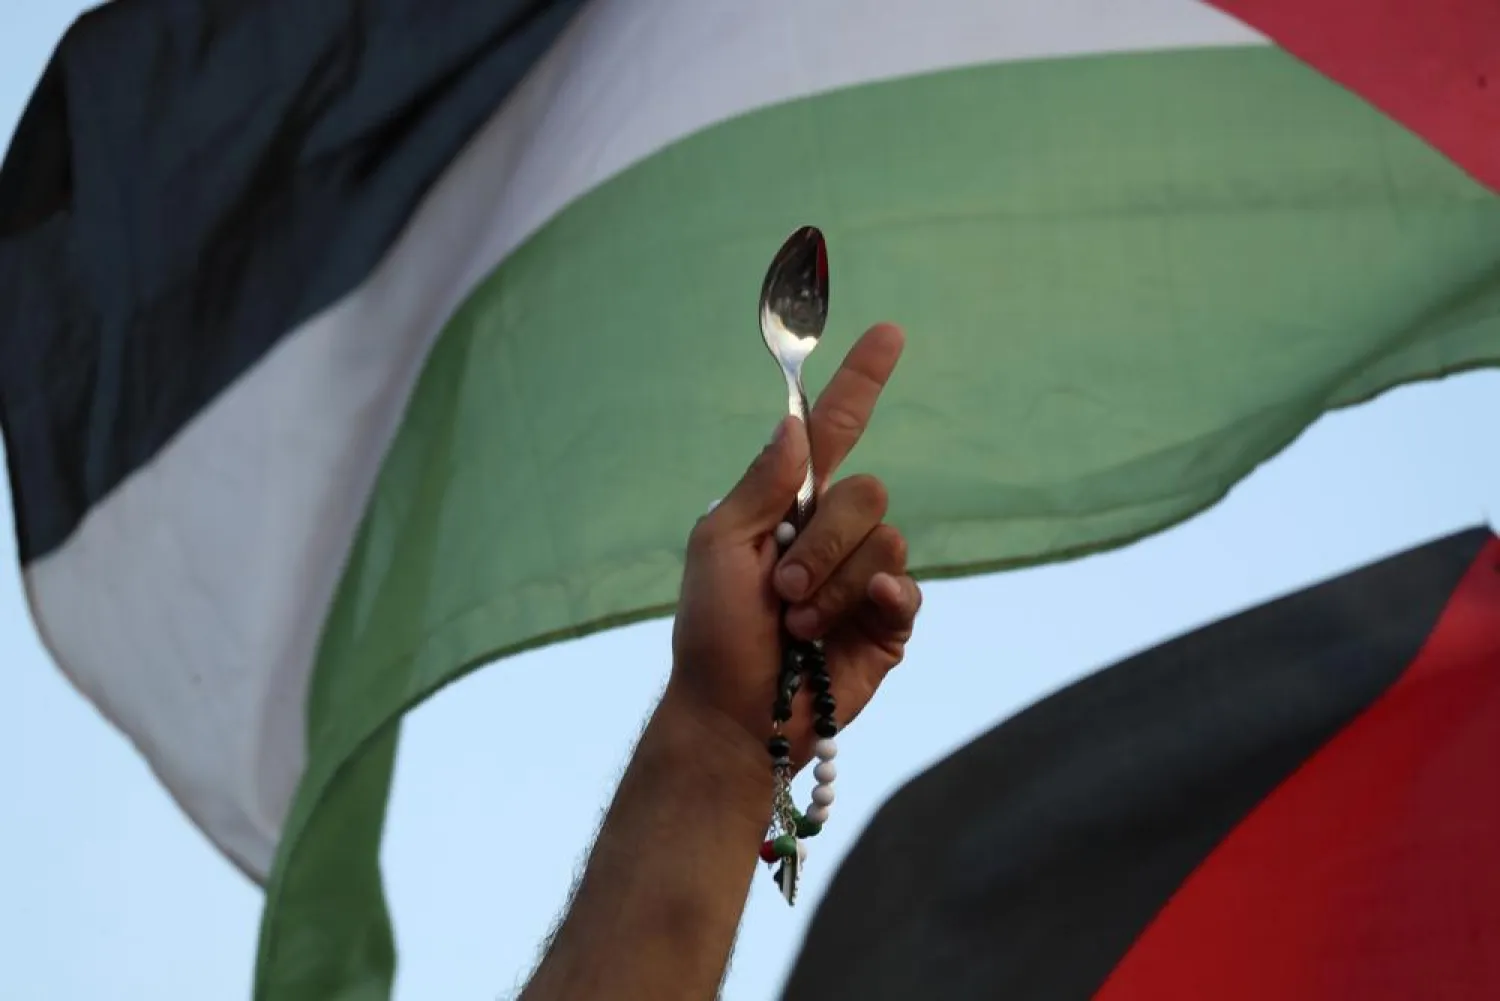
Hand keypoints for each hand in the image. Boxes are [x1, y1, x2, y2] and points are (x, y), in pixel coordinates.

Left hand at [668, 323, 921, 774]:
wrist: (734, 713)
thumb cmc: (713, 631)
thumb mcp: (719, 546)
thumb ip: (761, 485)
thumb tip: (792, 422)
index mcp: (790, 504)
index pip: (834, 430)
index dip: (861, 380)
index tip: (889, 333)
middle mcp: (834, 532)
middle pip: (868, 493)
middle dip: (821, 543)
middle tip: (780, 589)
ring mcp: (865, 577)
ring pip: (886, 541)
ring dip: (833, 585)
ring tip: (796, 624)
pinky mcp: (888, 622)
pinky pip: (906, 588)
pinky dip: (873, 602)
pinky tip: (839, 630)